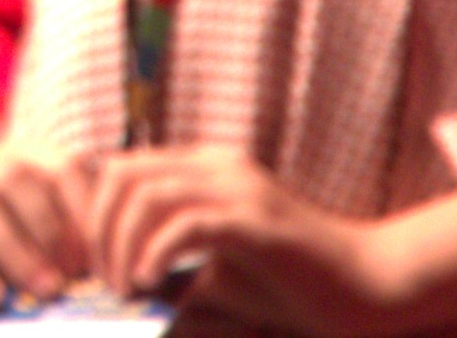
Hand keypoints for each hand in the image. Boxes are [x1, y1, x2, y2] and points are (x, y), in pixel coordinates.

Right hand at [0, 140, 90, 323]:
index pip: (60, 166)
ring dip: (17, 253)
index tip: (101, 256)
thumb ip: (71, 239)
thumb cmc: (8, 243)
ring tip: (44, 291)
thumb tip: (108, 270)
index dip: (85, 210)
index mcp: (22, 157)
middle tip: (73, 278)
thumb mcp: (41, 231)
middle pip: (18, 182)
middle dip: (51, 232)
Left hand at [75, 145, 395, 330]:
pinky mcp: (257, 222)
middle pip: (123, 172)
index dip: (94, 214)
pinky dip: (155, 252)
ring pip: (148, 193)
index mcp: (204, 171)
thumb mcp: (218, 275)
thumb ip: (173, 271)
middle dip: (97, 226)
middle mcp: (217, 168)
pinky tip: (146, 284)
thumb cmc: (293, 285)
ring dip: (120, 241)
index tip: (88, 263)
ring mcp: (239, 190)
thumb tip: (120, 287)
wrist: (368, 288)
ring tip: (121, 286)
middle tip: (99, 278)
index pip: (123, 169)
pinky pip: (188, 223)